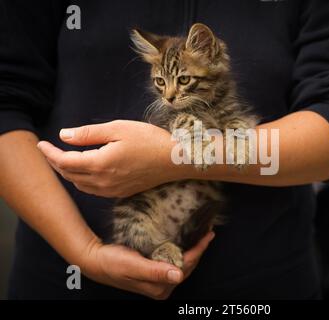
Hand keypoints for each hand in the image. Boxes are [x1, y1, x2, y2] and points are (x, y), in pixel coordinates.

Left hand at [37, 120, 179, 197]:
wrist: (175, 160)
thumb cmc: (150, 140)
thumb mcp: (119, 128)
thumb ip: (89, 134)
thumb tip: (64, 136)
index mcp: (100, 163)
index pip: (64, 161)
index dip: (50, 153)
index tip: (41, 143)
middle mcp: (103, 181)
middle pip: (69, 175)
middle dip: (56, 163)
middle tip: (49, 150)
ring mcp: (113, 190)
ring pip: (80, 185)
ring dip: (68, 173)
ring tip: (63, 160)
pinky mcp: (121, 192)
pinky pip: (93, 191)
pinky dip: (82, 181)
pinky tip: (85, 173)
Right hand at [81, 231, 214, 299]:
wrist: (96, 260)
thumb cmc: (112, 263)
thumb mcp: (133, 266)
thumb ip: (155, 271)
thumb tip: (178, 275)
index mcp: (160, 287)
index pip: (187, 266)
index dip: (199, 250)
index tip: (208, 234)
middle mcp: (162, 286)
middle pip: (188, 265)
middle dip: (199, 248)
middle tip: (209, 229)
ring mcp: (159, 279)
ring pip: (183, 262)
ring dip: (193, 248)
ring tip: (203, 233)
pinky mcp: (155, 271)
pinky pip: (175, 259)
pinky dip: (183, 249)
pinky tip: (187, 240)